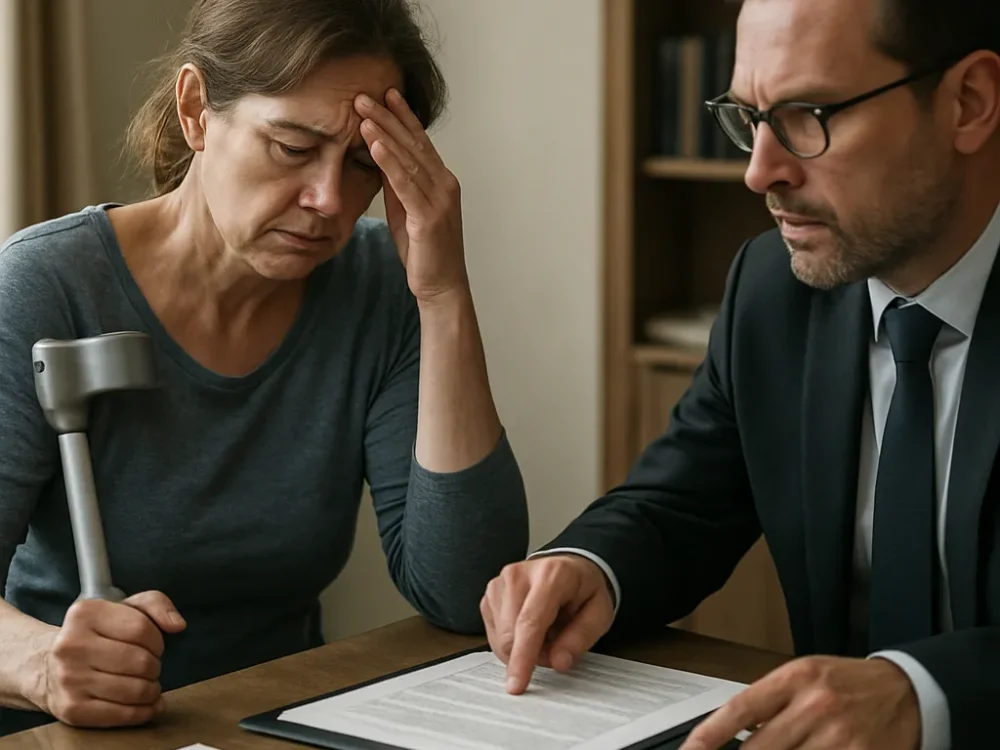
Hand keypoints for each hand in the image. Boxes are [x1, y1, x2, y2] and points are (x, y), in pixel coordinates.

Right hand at [38, 591, 186, 727]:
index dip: (157, 640)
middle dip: (154, 666)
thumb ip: (156, 604)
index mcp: (85, 614)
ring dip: (152, 690)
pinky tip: (145, 704)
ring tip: (146, 684)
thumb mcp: (124, 608)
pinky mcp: (72, 709)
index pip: (141, 629)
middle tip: (148, 667)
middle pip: (141, 661)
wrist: (47, 666)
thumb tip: (178, 625)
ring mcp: (69, 679)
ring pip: (136, 690)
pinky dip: (144, 712)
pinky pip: (123, 714)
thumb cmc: (96, 634)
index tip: (153, 645)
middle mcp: (71, 646)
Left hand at [355, 89, 467, 302]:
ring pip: (409, 158)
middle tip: (363, 95)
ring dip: (384, 132)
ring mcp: (440, 200)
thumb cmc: (424, 252)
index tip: (385, 94)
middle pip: (413, 143)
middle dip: (388, 117)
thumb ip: (397, 184)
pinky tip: (374, 144)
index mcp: (442, 181)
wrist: (441, 286)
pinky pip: (406, 184)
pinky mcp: (430, 217)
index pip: (420, 142)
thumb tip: (379, 157)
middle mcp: (445, 185)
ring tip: (363, 112)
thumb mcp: (406, 210)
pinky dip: (389, 162)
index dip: (402, 116)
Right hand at [481, 555, 614, 693]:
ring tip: (545, 633)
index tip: (517, 685)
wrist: (568, 569)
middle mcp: (519, 574)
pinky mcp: (490, 595)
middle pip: (510, 635)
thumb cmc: (583, 590)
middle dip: (532, 655)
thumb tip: (559, 663)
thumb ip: (581, 638)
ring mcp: (500, 583)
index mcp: (551, 575)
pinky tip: (528, 630)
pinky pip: (494, 636)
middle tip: (556, 646)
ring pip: (500, 639)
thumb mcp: (599, 613)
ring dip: (522, 649)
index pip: (530, 621)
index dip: (522, 657)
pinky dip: (512, 643)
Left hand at [679, 656, 920, 749]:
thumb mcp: (805, 678)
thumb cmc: (849, 684)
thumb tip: (732, 736)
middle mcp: (814, 706)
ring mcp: (839, 738)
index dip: (707, 737)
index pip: (739, 711)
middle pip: (758, 749)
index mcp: (794, 678)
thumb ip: (769, 704)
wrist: (908, 691)